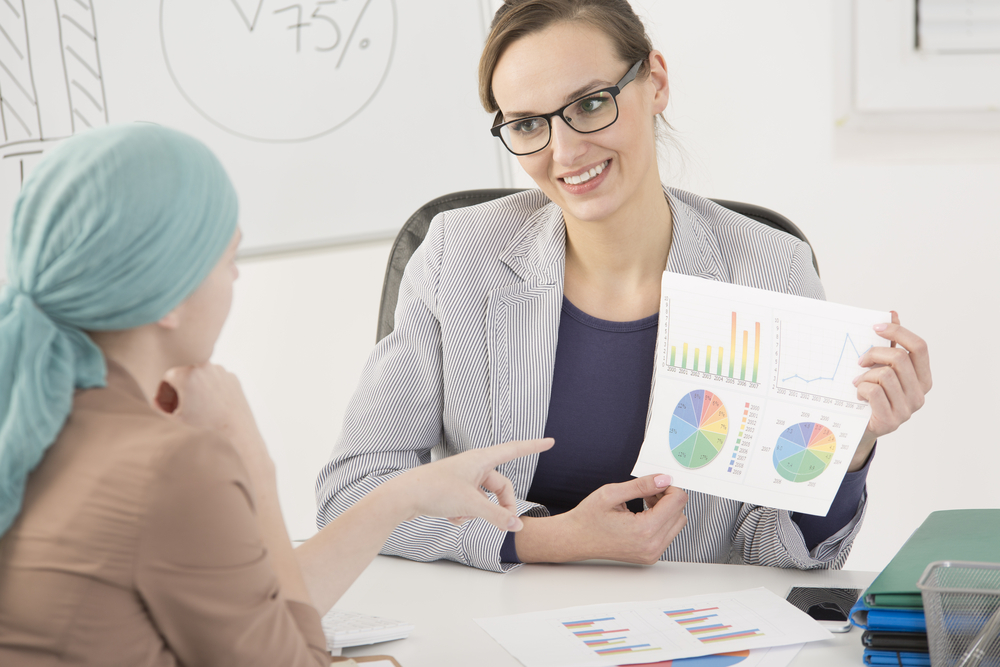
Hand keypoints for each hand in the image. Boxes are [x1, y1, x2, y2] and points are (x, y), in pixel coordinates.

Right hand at [156, 364, 272, 475]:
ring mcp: (220, 370)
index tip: (170, 401)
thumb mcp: (178, 417)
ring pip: (202, 376)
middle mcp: (203, 366)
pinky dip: (214, 388)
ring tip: (202, 405)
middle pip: (185, 374)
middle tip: (184, 403)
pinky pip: (217, 380)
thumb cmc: (205, 421)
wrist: (237, 424)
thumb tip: (154, 401)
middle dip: (182, 387)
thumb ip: (161, 407)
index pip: (168, 377)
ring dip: (199, 386)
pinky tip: (215, 403)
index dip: (166, 390)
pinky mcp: (232, 376)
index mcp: (187, 374)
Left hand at [393, 438, 553, 532]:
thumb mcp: (471, 505)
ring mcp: (463, 478)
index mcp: (481, 459)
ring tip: (461, 517)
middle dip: (502, 506)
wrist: (402, 496)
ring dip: (479, 512)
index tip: (550, 442)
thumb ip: (497, 516)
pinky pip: (471, 504)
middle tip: (504, 525)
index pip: (514, 450)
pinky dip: (465, 513)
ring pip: (485, 498)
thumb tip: (517, 526)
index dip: (533, 447)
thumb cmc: (435, 491)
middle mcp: (473, 466)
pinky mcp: (453, 490)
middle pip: (501, 486)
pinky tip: (451, 518)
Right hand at [519, 474, 687, 563]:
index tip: (654, 483)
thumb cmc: (588, 518)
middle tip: (646, 493)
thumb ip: (641, 485)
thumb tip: (664, 479)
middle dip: (667, 499)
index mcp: (644, 530)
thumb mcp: (611, 493)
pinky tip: (642, 516)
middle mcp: (652, 546)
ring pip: (677, 524)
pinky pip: (668, 535)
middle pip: (680, 513)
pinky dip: (660, 522)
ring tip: (643, 504)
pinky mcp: (650, 556)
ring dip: (665, 511)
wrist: (575, 539)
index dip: (668, 487)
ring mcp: (651, 554)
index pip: (677, 501)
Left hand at [851, 311, 931, 468]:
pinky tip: (858, 395)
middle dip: (874, 354)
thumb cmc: (872, 393)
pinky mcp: (891, 421)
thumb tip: (893, 313)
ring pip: (885, 375)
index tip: (876, 327)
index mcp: (923, 377)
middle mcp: (920, 393)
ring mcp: (908, 409)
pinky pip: (873, 392)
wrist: (859, 427)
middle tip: (859, 360)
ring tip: (859, 383)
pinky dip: (861, 389)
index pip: (919, 347)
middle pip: (899, 359)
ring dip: (865, 376)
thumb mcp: (881, 366)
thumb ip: (890, 344)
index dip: (898, 333)